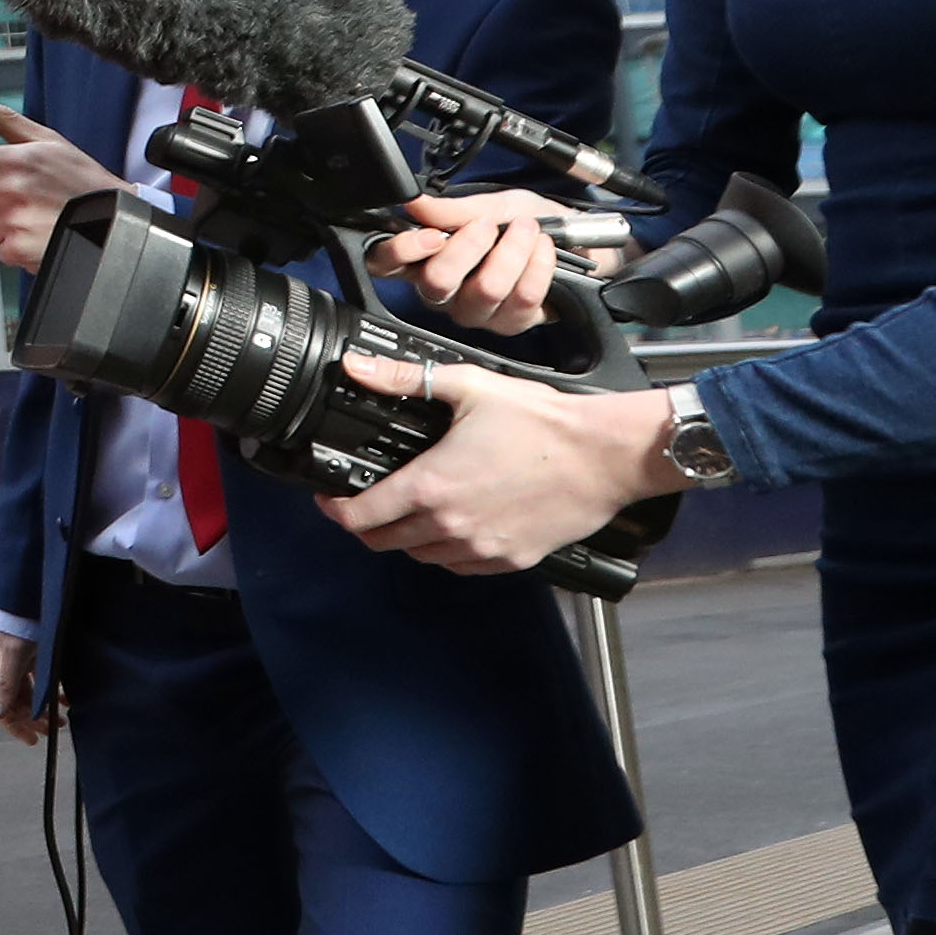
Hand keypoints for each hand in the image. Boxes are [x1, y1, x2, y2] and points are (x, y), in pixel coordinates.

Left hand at [0, 120, 121, 273]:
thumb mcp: (47, 141)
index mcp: (13, 161)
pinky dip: (14, 244)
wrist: (116, 219)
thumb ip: (3, 119)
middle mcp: (10, 192)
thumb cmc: (83, 179)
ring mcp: (13, 224)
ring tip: (27, 213)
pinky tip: (36, 231)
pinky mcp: (20, 251)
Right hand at [0, 625, 55, 747]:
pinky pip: (39, 679)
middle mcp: (0, 666)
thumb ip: (5, 684)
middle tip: (53, 730)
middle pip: (13, 701)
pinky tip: (64, 698)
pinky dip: (50, 691)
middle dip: (32, 719)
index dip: (13, 725)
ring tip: (63, 718)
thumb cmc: (18, 621)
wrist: (29, 591)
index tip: (31, 739)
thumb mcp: (13, 654)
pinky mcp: (30, 652)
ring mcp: (15, 659)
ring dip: (43, 707)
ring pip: (27, 692)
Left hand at [327, 354, 683, 573]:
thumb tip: (358, 368)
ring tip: (412, 511)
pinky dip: (448, 551)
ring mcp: (481, 548)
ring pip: (422, 557)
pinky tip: (454, 526)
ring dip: (408, 538)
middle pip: (384, 542)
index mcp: (431, 487)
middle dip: (366, 525)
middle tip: (366, 503)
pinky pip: (462, 566)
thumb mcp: (468, 387)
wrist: (604, 456)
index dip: (336, 509)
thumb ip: (405, 380)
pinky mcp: (511, 559)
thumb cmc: (543, 423)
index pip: (360, 517)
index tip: (330, 499)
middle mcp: (450, 526)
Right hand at [370, 190, 558, 333]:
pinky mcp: (510, 324)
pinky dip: (538, 266)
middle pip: (437, 282)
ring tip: (527, 229)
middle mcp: (443, 291)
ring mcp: (476, 311)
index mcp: (424, 258)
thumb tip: (416, 204)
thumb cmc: (524, 219)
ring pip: (485, 289)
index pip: (386, 264)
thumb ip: (453, 208)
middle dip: (468, 247)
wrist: (574, 240)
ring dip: (512, 251)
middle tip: (488, 225)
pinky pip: (521, 297)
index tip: (432, 234)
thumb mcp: (490, 203)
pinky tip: (543, 249)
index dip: (402, 252)